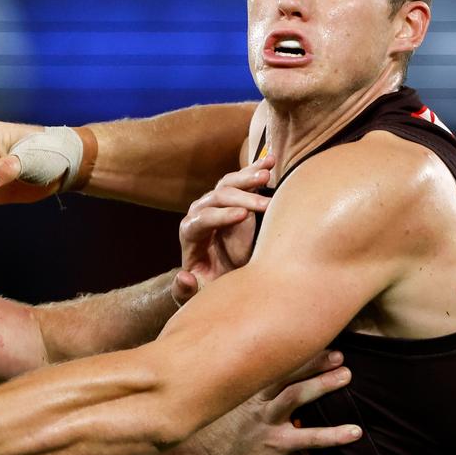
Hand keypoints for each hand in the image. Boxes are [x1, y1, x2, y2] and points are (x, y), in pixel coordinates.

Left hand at [172, 154, 273, 304]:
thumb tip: (184, 277)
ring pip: (229, 183)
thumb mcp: (196, 294)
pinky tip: (271, 160)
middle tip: (265, 203)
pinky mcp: (232, 197)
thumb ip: (185, 290)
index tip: (243, 216)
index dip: (220, 216)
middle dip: (241, 198)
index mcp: (190, 233)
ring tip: (268, 174)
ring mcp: (216, 202)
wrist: (217, 274)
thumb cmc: (208, 284)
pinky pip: (242, 180)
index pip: (200, 219)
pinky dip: (256, 169)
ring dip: (248, 177)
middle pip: (217, 197)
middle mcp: (200, 212)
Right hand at [190, 350, 360, 454]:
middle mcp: (251, 398)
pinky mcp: (273, 445)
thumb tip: (225, 373)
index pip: (265, 359)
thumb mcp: (204, 405)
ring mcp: (264, 420)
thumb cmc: (197, 437)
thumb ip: (219, 388)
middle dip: (312, 359)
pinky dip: (334, 434)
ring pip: (297, 395)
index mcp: (237, 386)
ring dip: (323, 383)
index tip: (306, 333)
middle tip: (337, 350)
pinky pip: (309, 438)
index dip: (287, 347)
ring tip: (346, 374)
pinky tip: (356, 431)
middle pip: (285, 370)